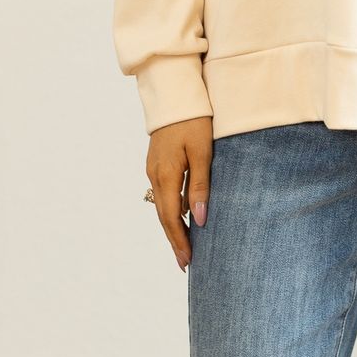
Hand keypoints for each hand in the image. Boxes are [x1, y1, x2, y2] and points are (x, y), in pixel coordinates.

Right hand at [145, 116, 212, 271]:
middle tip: (185, 262)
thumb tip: (199, 219)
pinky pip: (163, 192)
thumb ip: (200, 185)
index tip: (187, 261)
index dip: (179, 240)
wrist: (175, 94)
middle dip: (174, 239)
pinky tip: (183, 215)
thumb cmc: (194, 120)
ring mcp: (154, 168)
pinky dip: (171, 208)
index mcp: (166, 175)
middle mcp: (155, 175)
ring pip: (162, 205)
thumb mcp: (203, 152)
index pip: (172, 218)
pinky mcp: (157, 162)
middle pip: (163, 216)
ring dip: (173, 225)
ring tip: (185, 244)